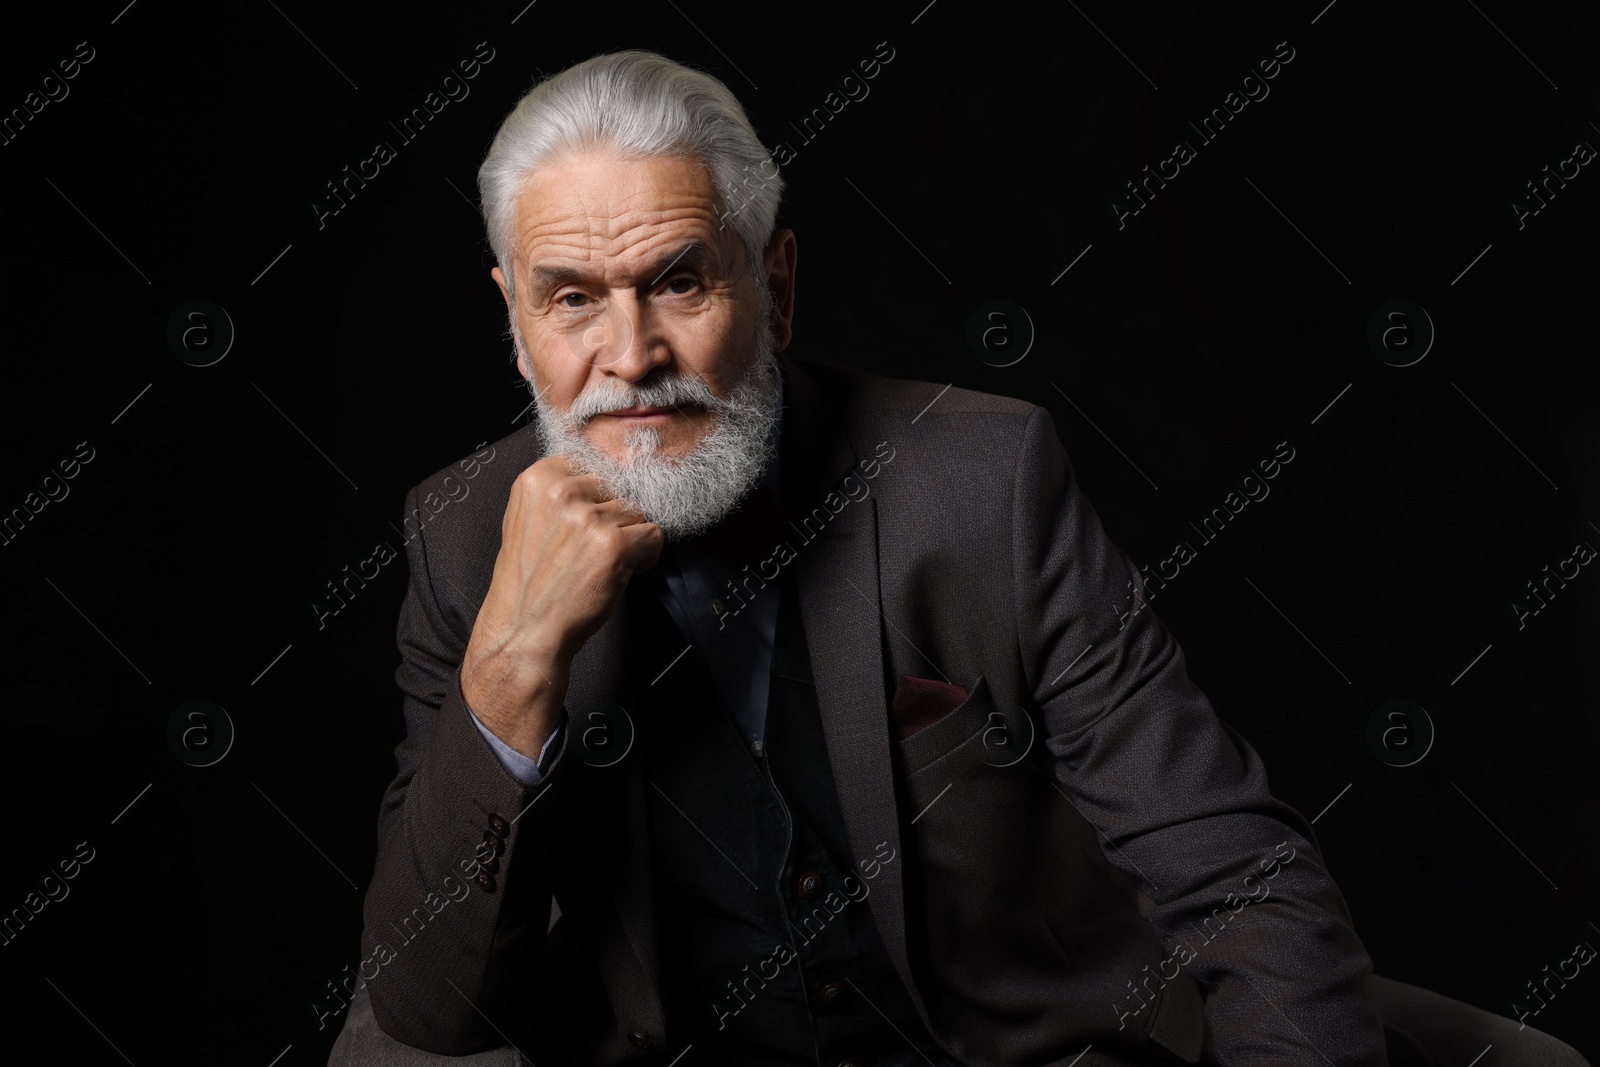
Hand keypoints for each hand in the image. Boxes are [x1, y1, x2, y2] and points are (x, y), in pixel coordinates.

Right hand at [461, 455, 663, 757]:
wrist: (524, 631)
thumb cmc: (529, 584)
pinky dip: (646, 556)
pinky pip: (653, 534)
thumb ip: (559, 493)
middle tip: (595, 548)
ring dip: (630, 537)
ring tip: (604, 562)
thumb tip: (603, 476)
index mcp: (537, 480)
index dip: (599, 494)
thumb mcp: (529, 521)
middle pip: (618, 486)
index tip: (592, 516)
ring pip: (638, 510)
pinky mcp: (613, 544)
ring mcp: (588, 517)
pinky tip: (622, 572)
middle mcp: (562, 492)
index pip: (593, 463)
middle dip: (614, 515)